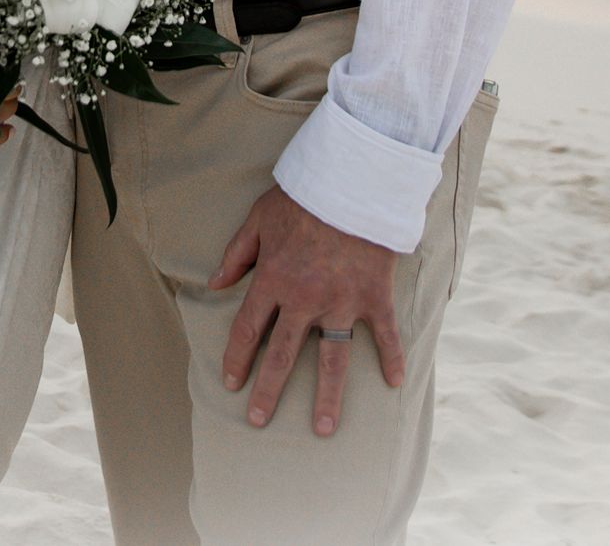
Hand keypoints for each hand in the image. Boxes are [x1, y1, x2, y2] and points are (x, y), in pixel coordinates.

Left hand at [210, 185, 401, 436]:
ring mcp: (342, 301)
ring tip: (323, 428)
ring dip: (328, 396)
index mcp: (273, 280)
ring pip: (332, 359)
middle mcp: (305, 299)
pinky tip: (395, 383)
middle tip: (258, 420)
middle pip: (282, 354)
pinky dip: (393, 357)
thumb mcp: (258, 218)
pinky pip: (384, 334)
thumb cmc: (302, 197)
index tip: (230, 383)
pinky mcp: (373, 296)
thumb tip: (215, 283)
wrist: (352, 180)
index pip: (248, 330)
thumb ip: (237, 254)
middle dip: (268, 389)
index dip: (237, 359)